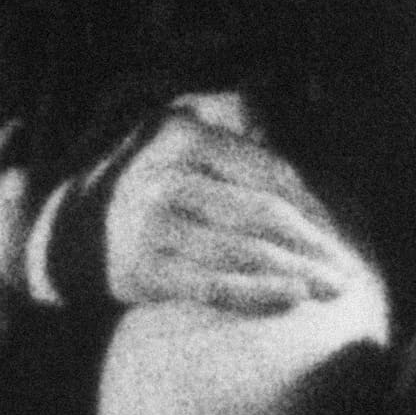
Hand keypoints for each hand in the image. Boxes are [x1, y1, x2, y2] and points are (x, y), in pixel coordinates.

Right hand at [103, 97, 378, 322]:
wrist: (69, 233)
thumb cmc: (148, 182)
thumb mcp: (177, 133)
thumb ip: (230, 116)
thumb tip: (288, 118)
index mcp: (182, 137)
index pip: (268, 171)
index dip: (313, 203)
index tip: (339, 229)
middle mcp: (166, 178)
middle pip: (261, 214)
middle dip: (313, 245)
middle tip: (346, 269)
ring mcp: (153, 226)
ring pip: (244, 252)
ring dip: (297, 273)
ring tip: (330, 288)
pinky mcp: (144, 270)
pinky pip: (215, 287)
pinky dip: (260, 295)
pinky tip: (294, 298)